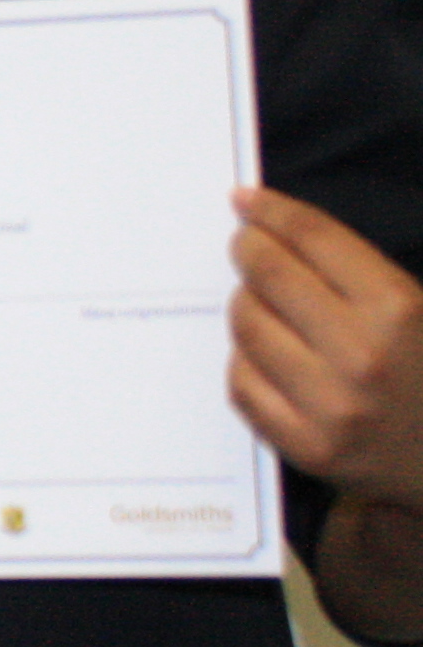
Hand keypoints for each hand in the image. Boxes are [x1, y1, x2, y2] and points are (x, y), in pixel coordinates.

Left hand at [231, 187, 422, 511]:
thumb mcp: (419, 309)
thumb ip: (356, 268)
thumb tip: (276, 224)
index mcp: (398, 310)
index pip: (312, 237)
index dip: (273, 211)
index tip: (247, 201)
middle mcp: (362, 355)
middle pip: (269, 275)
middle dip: (249, 249)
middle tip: (245, 244)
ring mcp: (330, 406)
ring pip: (247, 326)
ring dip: (245, 304)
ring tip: (260, 301)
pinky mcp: (306, 446)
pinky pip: (241, 383)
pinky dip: (244, 360)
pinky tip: (264, 354)